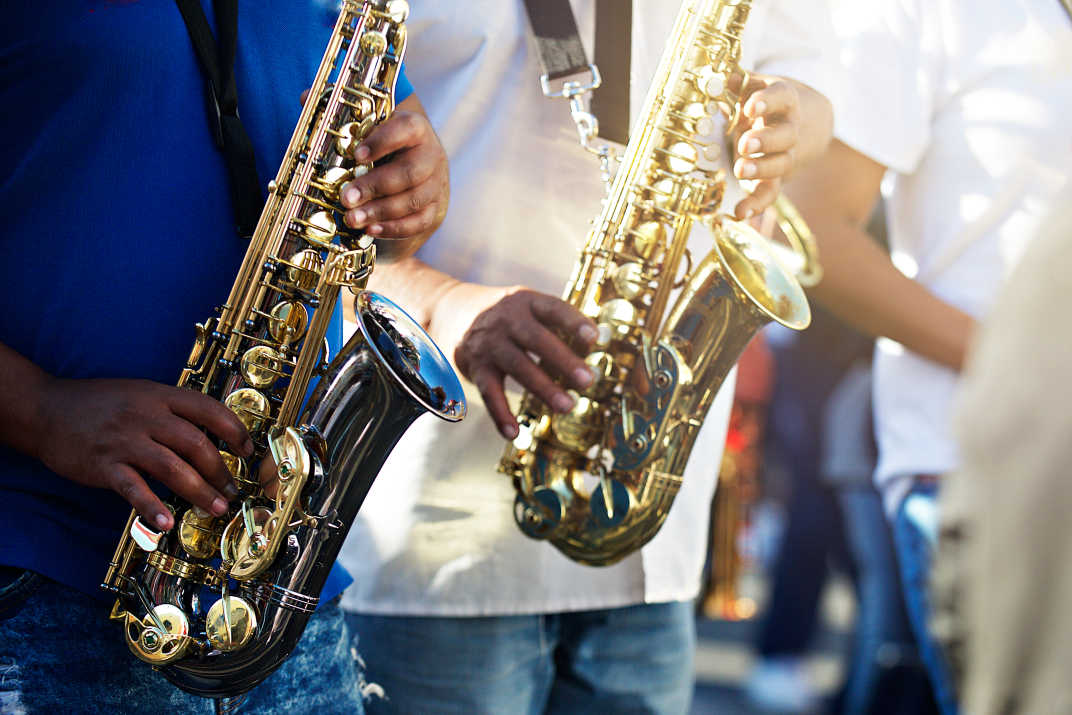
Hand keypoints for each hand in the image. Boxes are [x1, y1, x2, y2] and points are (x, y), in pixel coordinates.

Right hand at [34, 378, 252, 530]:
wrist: (46, 409)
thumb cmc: (99, 403)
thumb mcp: (141, 393)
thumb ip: (172, 411)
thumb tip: (211, 435)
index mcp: (160, 396)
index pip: (209, 409)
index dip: (235, 430)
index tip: (247, 450)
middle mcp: (146, 416)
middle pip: (197, 444)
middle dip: (221, 471)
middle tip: (231, 490)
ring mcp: (125, 440)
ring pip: (173, 469)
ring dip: (200, 492)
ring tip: (215, 509)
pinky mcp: (104, 465)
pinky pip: (134, 489)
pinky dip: (152, 507)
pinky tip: (166, 523)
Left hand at [339, 107, 448, 240]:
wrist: (422, 172)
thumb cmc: (388, 147)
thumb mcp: (371, 127)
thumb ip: (341, 114)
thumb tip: (304, 97)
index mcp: (415, 128)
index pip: (404, 130)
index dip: (381, 142)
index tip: (355, 154)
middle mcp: (430, 155)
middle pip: (409, 172)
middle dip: (375, 186)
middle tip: (345, 197)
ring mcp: (436, 184)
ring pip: (413, 200)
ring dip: (380, 211)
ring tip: (352, 218)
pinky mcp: (435, 209)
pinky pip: (418, 222)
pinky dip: (394, 228)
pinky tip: (371, 229)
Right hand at [446, 286, 598, 438]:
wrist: (451, 311)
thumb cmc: (508, 316)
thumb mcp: (529, 308)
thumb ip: (559, 325)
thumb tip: (595, 349)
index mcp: (526, 302)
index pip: (553, 308)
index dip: (573, 322)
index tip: (594, 338)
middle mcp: (506, 319)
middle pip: (537, 340)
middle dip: (563, 361)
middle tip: (588, 380)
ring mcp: (489, 343)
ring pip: (518, 366)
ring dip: (544, 388)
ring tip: (567, 406)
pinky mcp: (475, 366)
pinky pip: (489, 392)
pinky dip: (500, 414)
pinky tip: (514, 433)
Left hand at [730, 73, 803, 219]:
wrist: (806, 122)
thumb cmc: (769, 102)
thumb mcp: (757, 86)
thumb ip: (739, 83)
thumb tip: (721, 78)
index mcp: (785, 101)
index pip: (782, 97)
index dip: (768, 102)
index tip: (751, 108)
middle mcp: (789, 128)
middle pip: (785, 135)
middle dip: (766, 141)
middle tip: (745, 145)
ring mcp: (786, 154)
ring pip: (781, 163)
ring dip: (761, 169)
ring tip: (740, 171)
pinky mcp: (778, 177)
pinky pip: (771, 192)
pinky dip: (757, 204)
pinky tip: (740, 213)